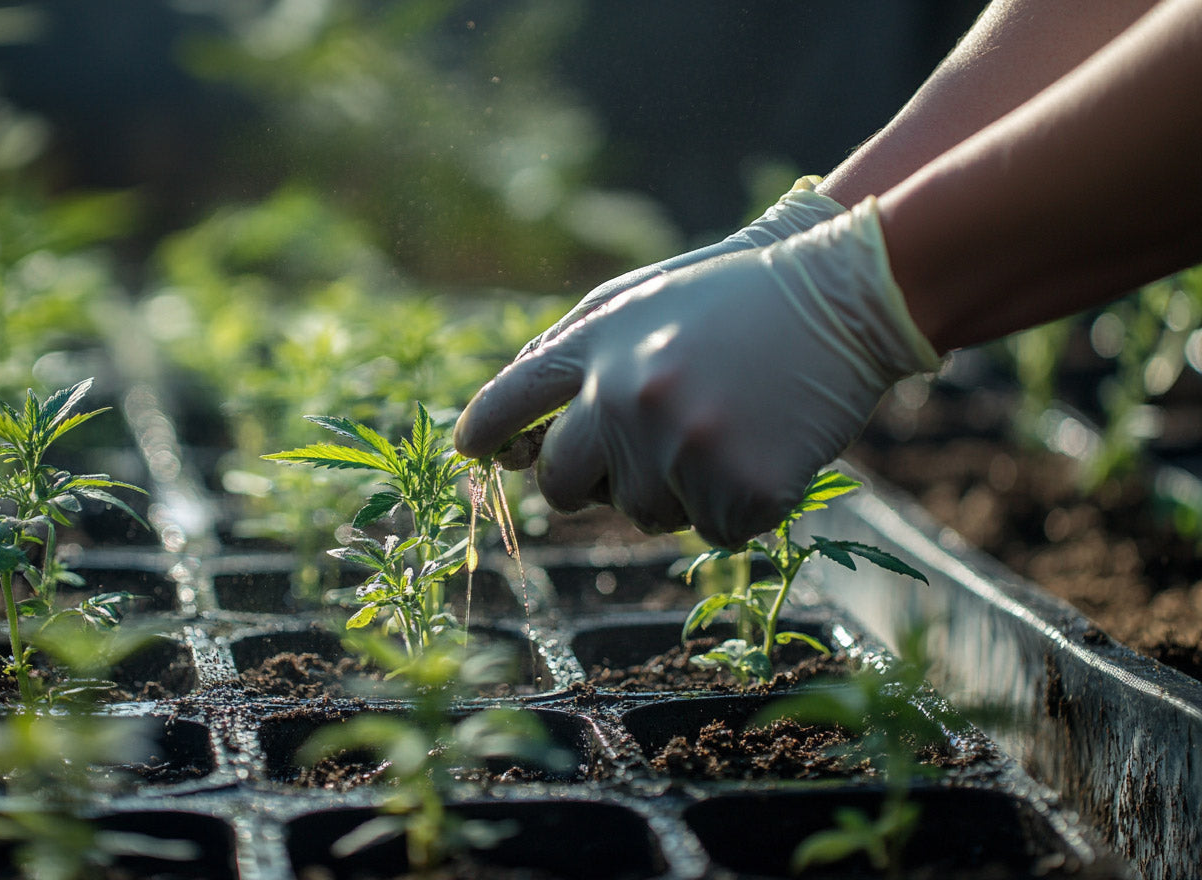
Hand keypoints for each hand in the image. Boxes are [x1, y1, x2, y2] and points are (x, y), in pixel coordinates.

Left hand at [455, 197, 939, 548]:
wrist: (843, 295)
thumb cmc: (736, 297)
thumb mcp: (641, 299)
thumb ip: (572, 352)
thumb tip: (508, 430)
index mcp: (596, 344)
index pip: (510, 401)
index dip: (486, 434)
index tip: (474, 454)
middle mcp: (625, 397)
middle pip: (563, 487)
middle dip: (588, 484)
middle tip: (638, 457)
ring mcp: (681, 445)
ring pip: (643, 515)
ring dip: (675, 490)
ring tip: (723, 427)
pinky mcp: (737, 487)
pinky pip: (713, 530)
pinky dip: (736, 506)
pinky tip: (764, 448)